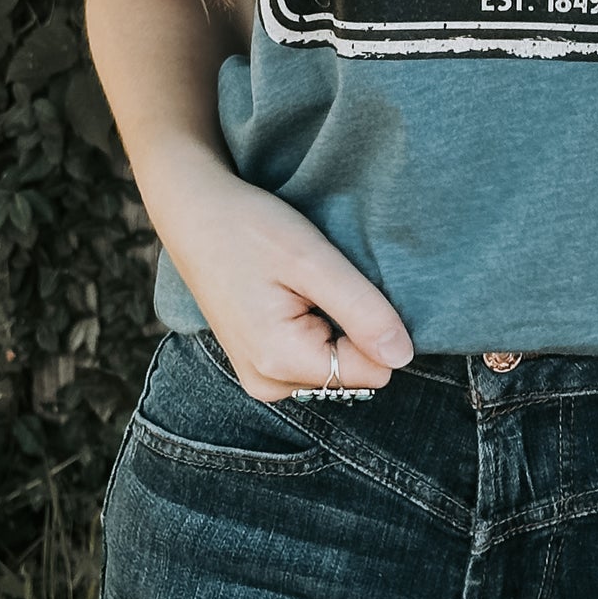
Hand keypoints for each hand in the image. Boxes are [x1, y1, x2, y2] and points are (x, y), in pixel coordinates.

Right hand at [160, 154, 414, 401]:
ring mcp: (259, 378)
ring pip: (333, 367)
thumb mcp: (313, 261)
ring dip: (333, 328)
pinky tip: (292, 294)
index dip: (374, 327)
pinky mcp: (257, 364)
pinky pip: (310, 359)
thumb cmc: (250, 229)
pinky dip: (314, 329)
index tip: (346, 286)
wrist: (194, 214)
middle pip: (351, 373)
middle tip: (320, 282)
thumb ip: (362, 312)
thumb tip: (403, 355)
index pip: (372, 371)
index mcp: (281, 363)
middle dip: (352, 329)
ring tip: (303, 285)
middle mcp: (268, 384)